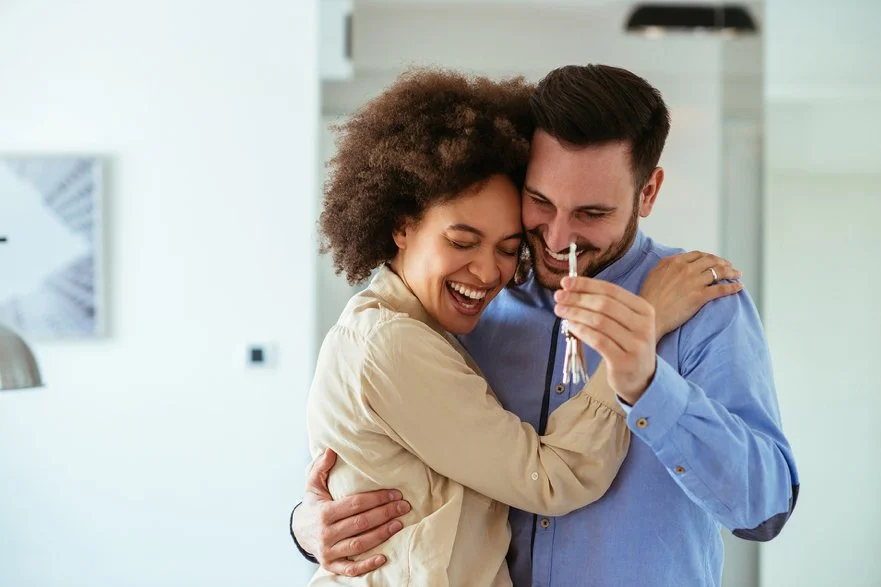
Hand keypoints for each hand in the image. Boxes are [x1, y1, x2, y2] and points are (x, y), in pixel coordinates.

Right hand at [292, 448, 410, 576]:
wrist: (299, 532)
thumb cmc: (312, 506)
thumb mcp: (312, 485)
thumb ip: (321, 467)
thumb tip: (331, 450)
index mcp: (324, 512)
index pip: (356, 504)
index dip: (377, 498)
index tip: (395, 493)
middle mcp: (326, 533)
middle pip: (361, 523)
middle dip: (385, 514)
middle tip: (404, 507)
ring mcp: (329, 552)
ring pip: (360, 544)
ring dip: (382, 535)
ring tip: (399, 525)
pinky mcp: (331, 566)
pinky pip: (351, 569)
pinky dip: (367, 565)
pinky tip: (384, 557)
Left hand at [554, 276, 656, 403]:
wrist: (642, 379)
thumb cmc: (627, 345)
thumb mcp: (626, 323)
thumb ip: (606, 307)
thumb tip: (573, 290)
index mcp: (644, 309)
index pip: (612, 290)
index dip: (586, 284)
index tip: (566, 282)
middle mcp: (644, 325)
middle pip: (604, 304)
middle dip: (578, 298)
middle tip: (559, 296)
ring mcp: (635, 345)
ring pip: (599, 321)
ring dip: (575, 313)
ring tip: (560, 310)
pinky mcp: (624, 361)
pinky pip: (598, 341)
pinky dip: (581, 330)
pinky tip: (570, 325)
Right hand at [640, 251, 742, 338]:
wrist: (650, 315)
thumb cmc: (649, 297)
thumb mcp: (654, 274)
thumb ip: (667, 265)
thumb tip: (676, 261)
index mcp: (675, 262)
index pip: (697, 255)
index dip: (709, 257)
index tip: (714, 261)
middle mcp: (686, 269)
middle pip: (711, 261)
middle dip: (723, 262)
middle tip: (729, 266)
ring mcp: (694, 282)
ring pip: (719, 272)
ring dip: (731, 272)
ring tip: (737, 274)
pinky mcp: (700, 296)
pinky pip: (721, 289)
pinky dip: (732, 287)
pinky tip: (739, 287)